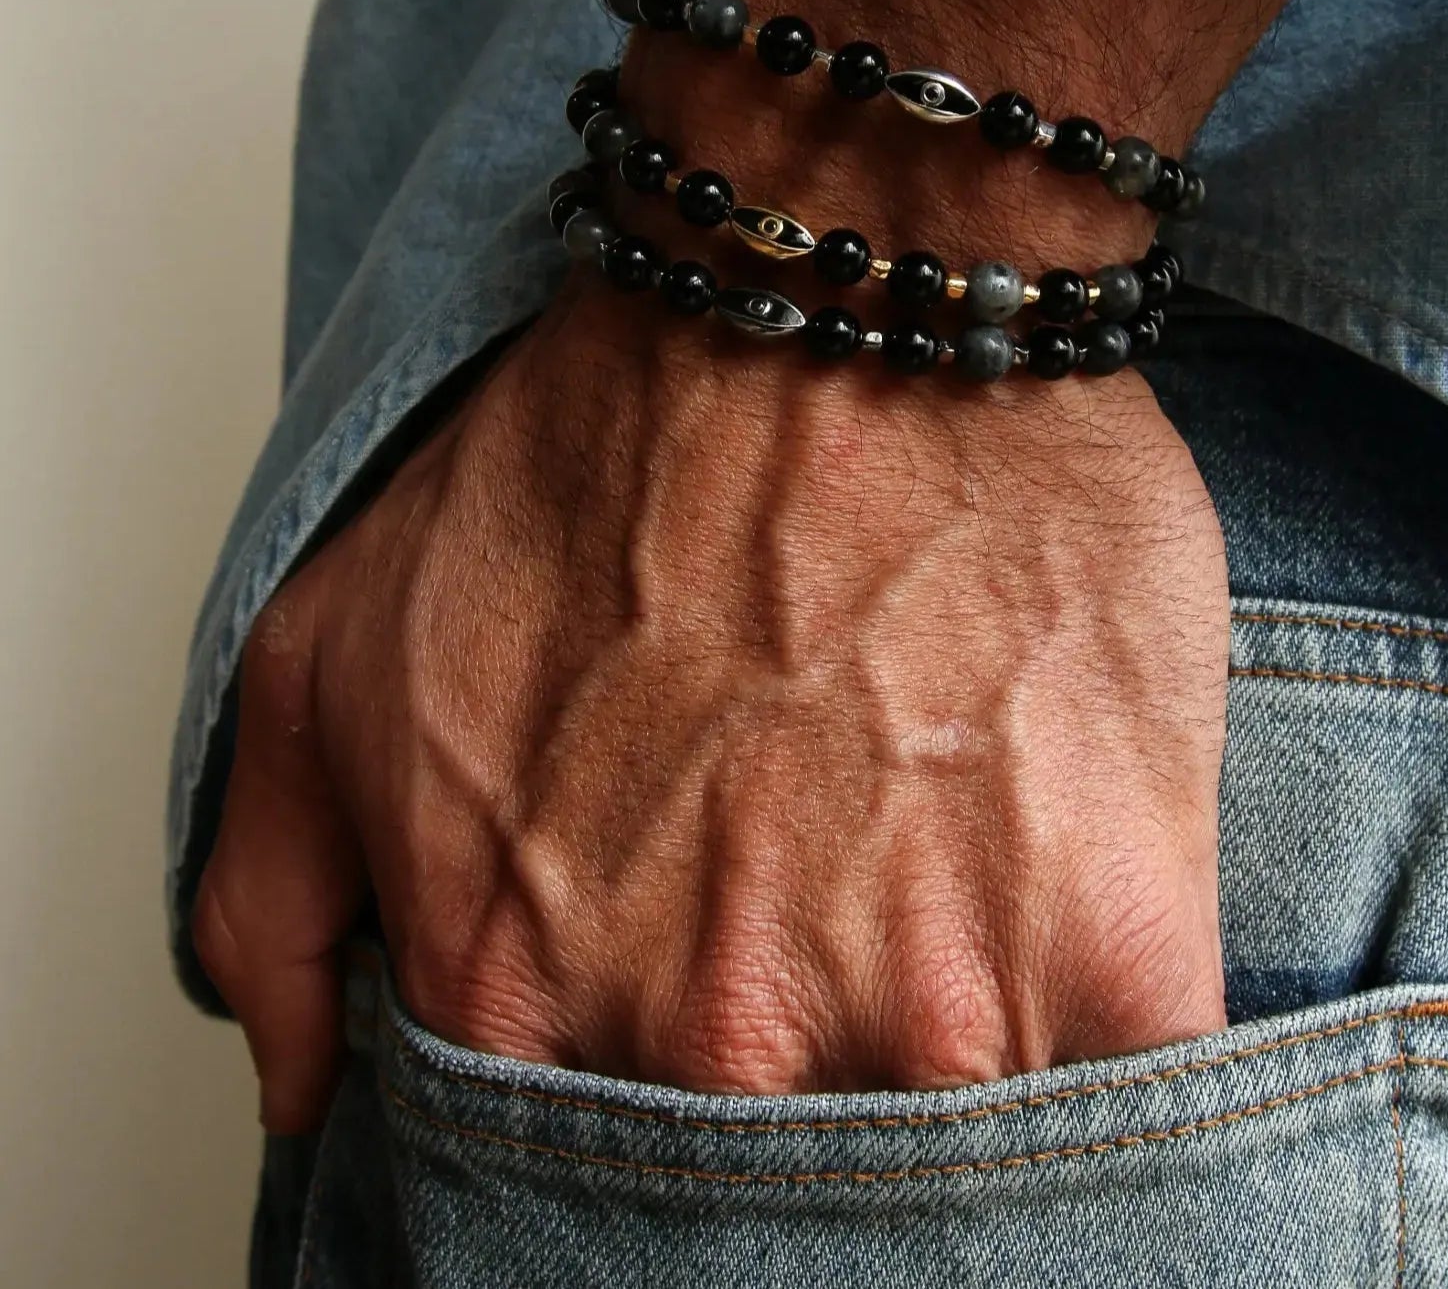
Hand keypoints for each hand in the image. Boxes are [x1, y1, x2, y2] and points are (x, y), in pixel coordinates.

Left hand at [193, 280, 1228, 1129]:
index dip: (643, 1120)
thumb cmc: (610, 445)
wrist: (840, 297)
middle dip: (796, 1067)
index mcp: (520, 997)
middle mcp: (717, 1046)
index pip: (577, 1195)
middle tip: (820, 908)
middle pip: (771, 1176)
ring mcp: (928, 1013)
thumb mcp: (341, 647)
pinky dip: (1095, 1016)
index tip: (697, 1016)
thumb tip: (314, 1088)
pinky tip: (1056, 880)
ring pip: (950, 1152)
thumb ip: (276, 898)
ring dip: (951, 1038)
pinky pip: (1126, 1092)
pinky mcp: (1115, 950)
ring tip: (937, 866)